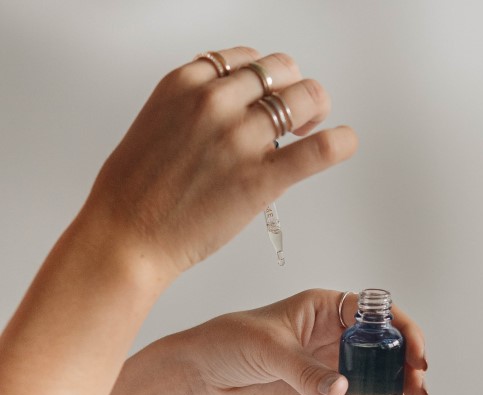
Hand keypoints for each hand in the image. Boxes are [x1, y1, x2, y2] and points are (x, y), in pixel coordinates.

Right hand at [79, 47, 357, 279]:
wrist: (126, 237)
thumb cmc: (133, 192)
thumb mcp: (156, 126)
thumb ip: (194, 111)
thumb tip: (229, 115)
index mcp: (186, 83)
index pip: (245, 59)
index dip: (265, 77)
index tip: (269, 94)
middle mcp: (215, 101)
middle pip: (280, 71)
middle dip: (294, 88)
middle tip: (297, 113)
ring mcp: (240, 138)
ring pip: (304, 99)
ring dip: (315, 109)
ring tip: (311, 128)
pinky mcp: (260, 179)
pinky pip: (317, 150)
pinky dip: (340, 142)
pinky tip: (346, 142)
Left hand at [170, 289, 428, 394]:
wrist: (200, 377)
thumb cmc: (228, 342)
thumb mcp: (268, 348)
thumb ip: (304, 370)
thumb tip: (342, 390)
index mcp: (325, 310)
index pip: (376, 315)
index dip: (402, 331)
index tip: (416, 355)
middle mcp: (332, 337)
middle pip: (381, 353)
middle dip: (405, 372)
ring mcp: (326, 369)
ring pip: (371, 385)